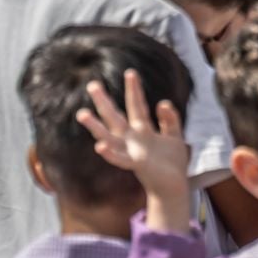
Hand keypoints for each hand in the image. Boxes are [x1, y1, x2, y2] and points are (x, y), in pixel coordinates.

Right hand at [77, 69, 190, 196]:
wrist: (173, 185)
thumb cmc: (171, 161)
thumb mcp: (174, 135)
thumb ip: (170, 119)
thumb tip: (162, 102)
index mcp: (143, 130)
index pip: (137, 106)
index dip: (134, 90)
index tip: (131, 72)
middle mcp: (133, 139)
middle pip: (116, 117)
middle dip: (105, 102)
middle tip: (92, 84)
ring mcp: (132, 151)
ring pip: (110, 137)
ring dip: (96, 126)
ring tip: (82, 114)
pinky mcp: (136, 165)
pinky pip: (119, 159)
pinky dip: (110, 153)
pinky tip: (99, 146)